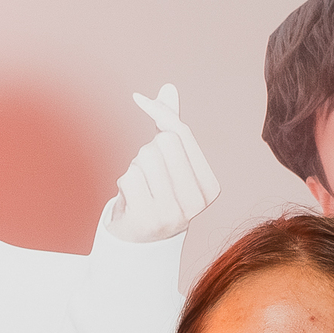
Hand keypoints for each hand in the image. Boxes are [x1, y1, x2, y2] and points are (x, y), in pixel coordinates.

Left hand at [108, 84, 220, 242]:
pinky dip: (123, 184)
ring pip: (145, 158)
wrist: (137, 244)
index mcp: (209, 187)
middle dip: (148, 151)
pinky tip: (130, 200)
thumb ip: (171, 126)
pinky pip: (129, 177)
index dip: (160, 114)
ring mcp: (173, 213)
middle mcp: (196, 203)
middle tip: (147, 173)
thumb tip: (168, 88)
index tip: (139, 99)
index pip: (182, 134)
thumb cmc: (155, 195)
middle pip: (164, 144)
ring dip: (135, 168)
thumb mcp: (168, 162)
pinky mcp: (147, 219)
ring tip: (140, 189)